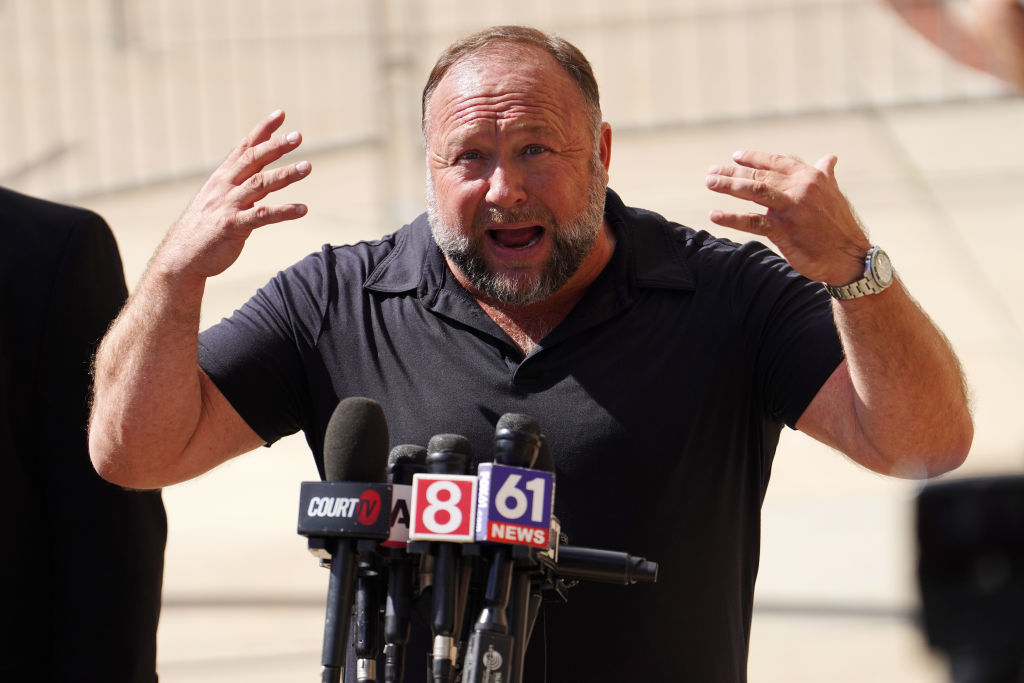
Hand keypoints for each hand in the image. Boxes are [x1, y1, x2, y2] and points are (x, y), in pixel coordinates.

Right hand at [157, 109, 311, 281]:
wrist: (181, 257)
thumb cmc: (204, 230)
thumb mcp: (222, 202)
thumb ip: (245, 189)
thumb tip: (266, 179)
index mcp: (222, 178)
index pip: (244, 148)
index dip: (262, 131)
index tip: (280, 115)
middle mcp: (224, 187)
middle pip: (253, 160)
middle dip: (276, 146)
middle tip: (298, 136)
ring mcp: (228, 206)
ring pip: (260, 184)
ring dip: (285, 174)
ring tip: (307, 167)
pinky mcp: (232, 227)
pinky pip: (262, 215)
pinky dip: (284, 211)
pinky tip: (303, 209)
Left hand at [705, 151, 870, 284]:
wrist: (851, 257)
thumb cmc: (840, 225)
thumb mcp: (834, 193)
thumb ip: (825, 174)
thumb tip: (830, 157)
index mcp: (811, 177)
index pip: (776, 162)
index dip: (753, 158)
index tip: (734, 157)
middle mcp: (801, 188)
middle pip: (760, 176)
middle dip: (732, 172)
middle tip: (712, 171)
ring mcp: (792, 209)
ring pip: (755, 191)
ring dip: (729, 185)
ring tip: (710, 182)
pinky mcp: (785, 231)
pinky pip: (753, 222)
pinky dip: (732, 218)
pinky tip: (715, 215)